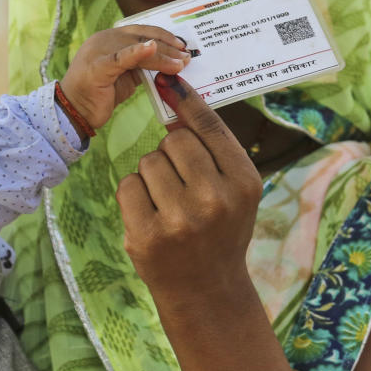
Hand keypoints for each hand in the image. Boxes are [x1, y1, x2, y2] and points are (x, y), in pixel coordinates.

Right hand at [58, 25, 189, 129]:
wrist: (73, 111)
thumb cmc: (99, 94)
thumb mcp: (125, 75)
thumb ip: (141, 65)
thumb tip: (168, 63)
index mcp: (110, 37)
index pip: (142, 30)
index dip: (165, 36)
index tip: (183, 46)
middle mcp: (104, 38)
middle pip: (143, 37)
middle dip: (168, 47)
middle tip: (188, 56)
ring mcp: (99, 51)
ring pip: (137, 47)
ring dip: (162, 55)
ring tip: (180, 63)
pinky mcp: (97, 67)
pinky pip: (120, 58)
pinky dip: (137, 52)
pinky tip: (151, 48)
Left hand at [115, 74, 261, 295]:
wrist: (207, 290)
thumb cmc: (221, 229)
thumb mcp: (236, 190)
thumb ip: (215, 148)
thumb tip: (178, 96)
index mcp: (242, 182)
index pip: (209, 127)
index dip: (187, 102)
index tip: (169, 80)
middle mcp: (214, 200)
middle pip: (174, 141)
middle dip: (171, 154)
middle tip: (181, 182)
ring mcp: (178, 220)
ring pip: (147, 161)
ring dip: (151, 175)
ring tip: (168, 202)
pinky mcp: (146, 236)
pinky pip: (127, 185)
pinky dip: (134, 195)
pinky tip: (150, 215)